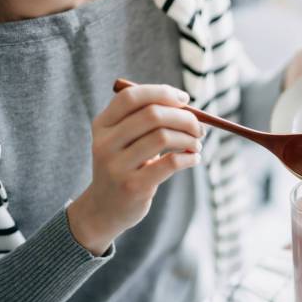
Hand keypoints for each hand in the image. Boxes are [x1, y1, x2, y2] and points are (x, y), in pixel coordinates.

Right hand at [68, 85, 202, 255]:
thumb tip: (187, 105)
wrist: (105, 209)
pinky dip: (189, 157)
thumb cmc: (126, 166)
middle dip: (184, 117)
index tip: (185, 99)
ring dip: (189, 138)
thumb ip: (147, 120)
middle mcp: (105, 143)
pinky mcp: (133, 187)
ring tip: (197, 144)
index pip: (132, 97)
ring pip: (163, 137)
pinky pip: (170, 163)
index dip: (162, 92)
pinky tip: (194, 158)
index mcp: (102, 125)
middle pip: (152, 115)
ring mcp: (117, 166)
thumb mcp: (125, 140)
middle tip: (199, 127)